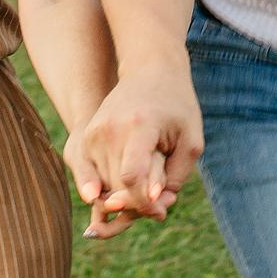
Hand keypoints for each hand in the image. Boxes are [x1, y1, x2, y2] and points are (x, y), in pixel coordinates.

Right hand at [68, 68, 202, 231]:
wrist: (150, 71)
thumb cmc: (177, 108)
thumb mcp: (191, 142)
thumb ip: (175, 177)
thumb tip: (153, 206)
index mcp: (139, 126)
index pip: (132, 177)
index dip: (146, 200)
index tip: (162, 205)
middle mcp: (109, 130)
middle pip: (117, 187)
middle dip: (138, 202)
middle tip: (160, 197)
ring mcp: (93, 133)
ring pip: (103, 187)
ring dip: (124, 196)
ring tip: (147, 181)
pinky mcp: (85, 138)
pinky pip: (93, 178)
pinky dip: (109, 188)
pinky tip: (128, 181)